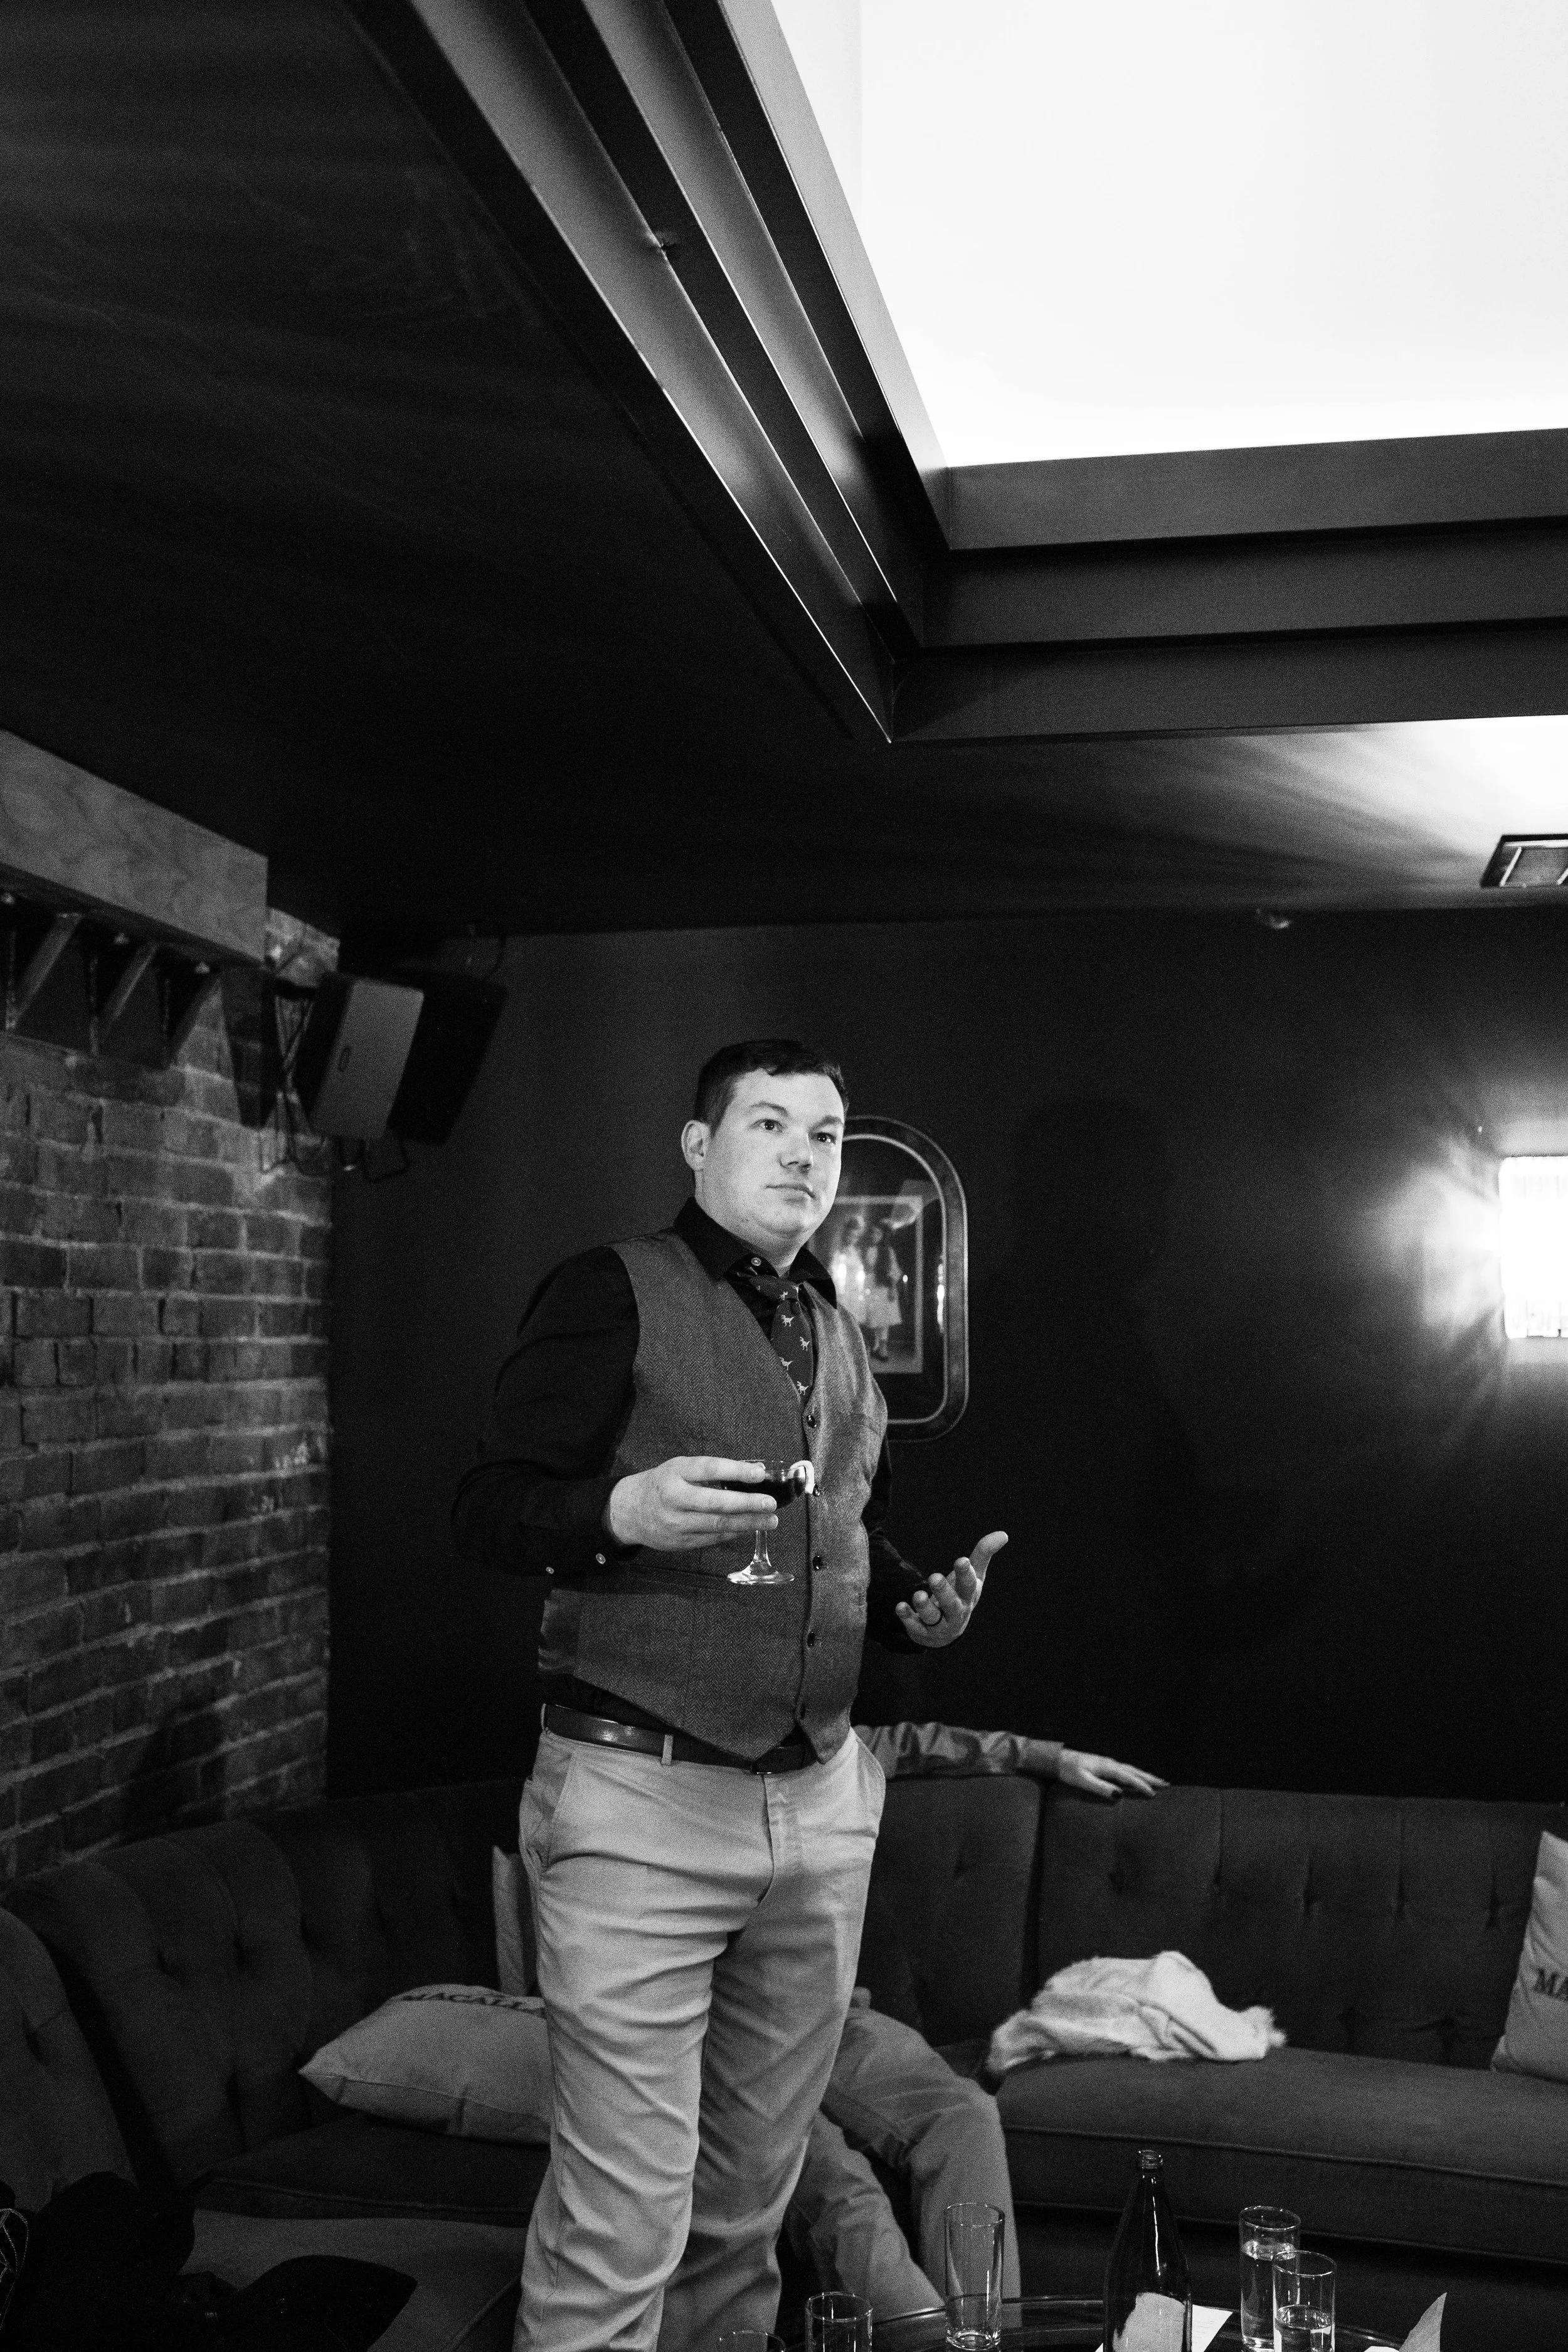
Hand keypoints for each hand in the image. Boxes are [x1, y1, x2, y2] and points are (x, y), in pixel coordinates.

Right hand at [605, 1457, 776, 1551]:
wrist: (630, 1511)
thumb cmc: (663, 1484)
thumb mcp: (680, 1468)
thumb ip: (711, 1471)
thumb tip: (753, 1473)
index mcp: (675, 1473)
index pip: (709, 1469)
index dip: (736, 1471)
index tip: (760, 1474)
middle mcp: (674, 1498)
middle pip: (716, 1503)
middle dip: (747, 1504)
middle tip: (771, 1504)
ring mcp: (676, 1523)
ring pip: (717, 1525)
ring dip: (747, 1523)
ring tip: (770, 1521)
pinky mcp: (680, 1542)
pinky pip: (712, 1538)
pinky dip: (733, 1533)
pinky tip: (749, 1528)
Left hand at [896, 1530, 1006, 1647]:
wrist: (947, 1630)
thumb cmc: (961, 1595)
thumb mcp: (974, 1576)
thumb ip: (983, 1553)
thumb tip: (1004, 1534)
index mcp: (968, 1596)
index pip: (969, 1585)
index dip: (966, 1574)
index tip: (961, 1560)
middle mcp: (955, 1612)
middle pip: (952, 1604)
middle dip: (943, 1591)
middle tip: (934, 1577)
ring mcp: (939, 1624)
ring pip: (932, 1617)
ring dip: (924, 1606)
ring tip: (917, 1594)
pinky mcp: (921, 1630)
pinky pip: (914, 1625)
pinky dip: (907, 1616)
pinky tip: (900, 1606)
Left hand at [1058, 1749, 1167, 1800]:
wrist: (1059, 1760)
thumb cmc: (1069, 1771)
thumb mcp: (1083, 1781)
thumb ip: (1100, 1788)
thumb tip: (1119, 1794)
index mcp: (1108, 1767)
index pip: (1129, 1777)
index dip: (1142, 1786)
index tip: (1154, 1794)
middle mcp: (1111, 1764)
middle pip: (1135, 1771)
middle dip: (1151, 1778)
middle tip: (1167, 1784)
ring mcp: (1109, 1764)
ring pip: (1132, 1770)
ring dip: (1146, 1775)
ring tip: (1159, 1781)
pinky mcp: (1106, 1766)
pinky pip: (1126, 1771)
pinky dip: (1136, 1774)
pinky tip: (1139, 1778)